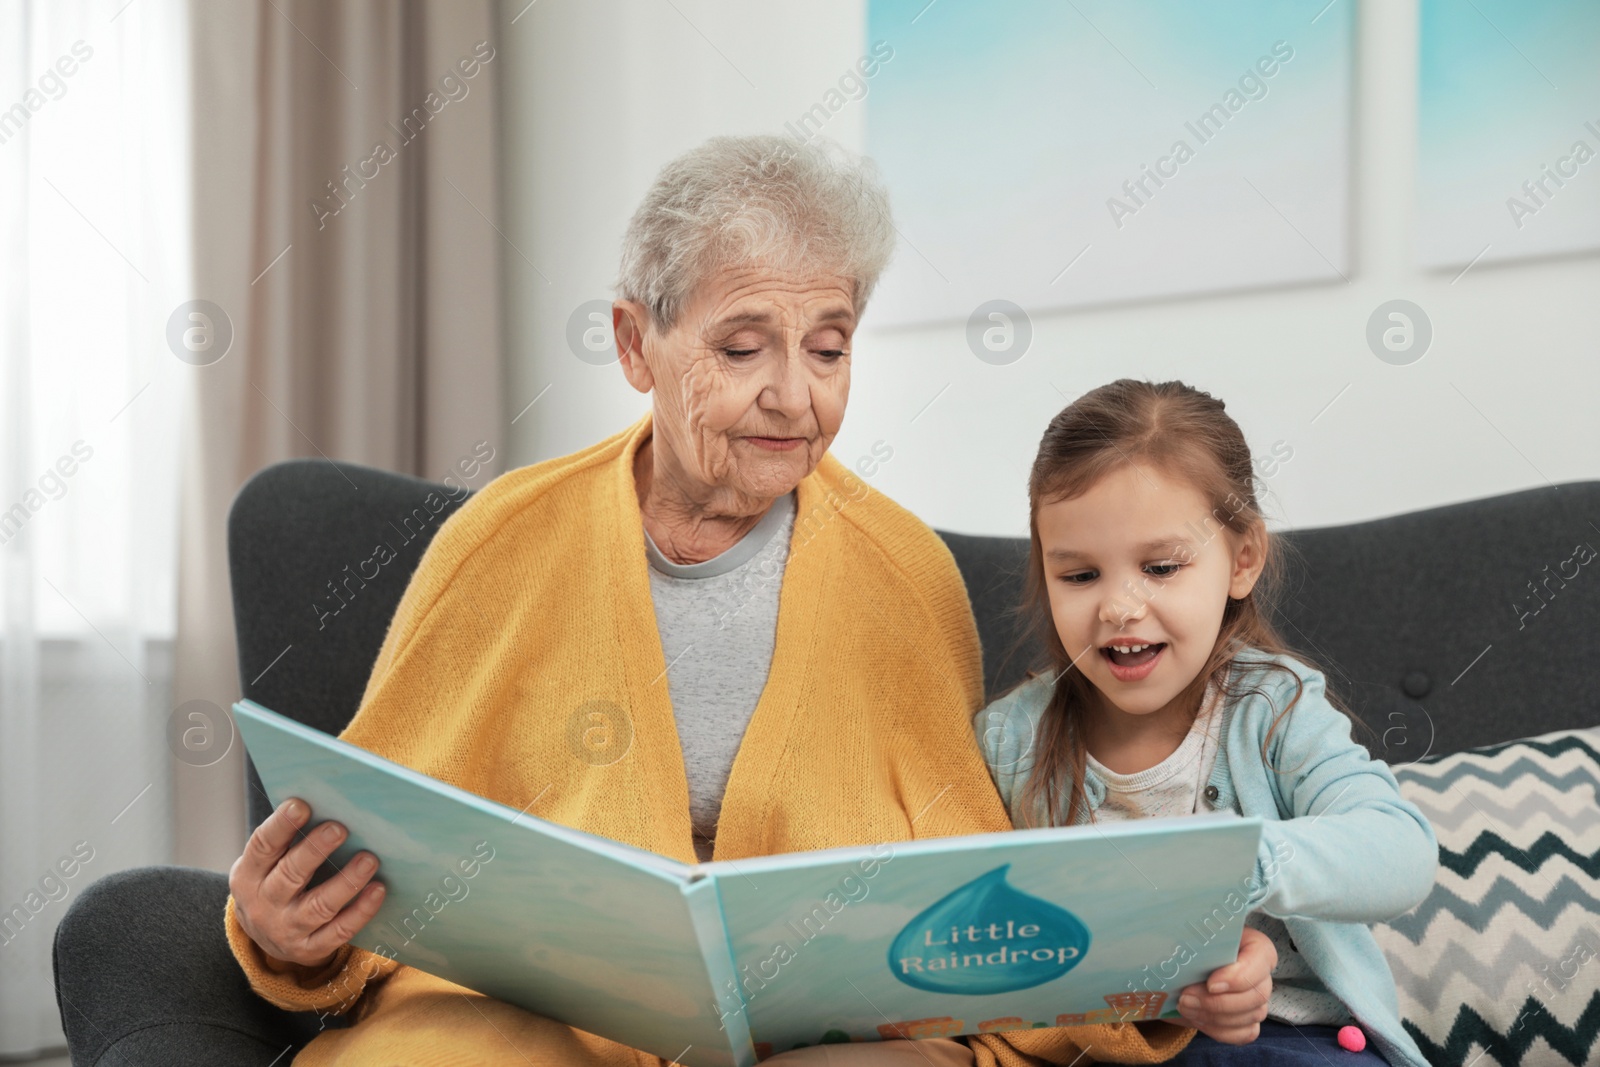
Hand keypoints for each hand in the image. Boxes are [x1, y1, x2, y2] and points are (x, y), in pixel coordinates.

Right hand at [228, 798, 384, 968]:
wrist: (265, 937)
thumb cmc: (275, 882)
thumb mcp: (267, 864)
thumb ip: (288, 839)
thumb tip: (328, 803)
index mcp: (249, 875)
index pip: (263, 846)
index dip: (281, 825)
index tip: (301, 804)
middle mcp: (263, 905)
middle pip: (290, 875)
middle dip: (315, 850)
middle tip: (340, 828)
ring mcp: (287, 930)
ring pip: (319, 906)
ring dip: (347, 881)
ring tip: (369, 859)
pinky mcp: (310, 949)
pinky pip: (339, 931)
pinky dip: (361, 911)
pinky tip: (378, 890)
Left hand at [1175, 924, 1274, 1043]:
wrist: (1185, 967)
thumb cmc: (1192, 946)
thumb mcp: (1193, 937)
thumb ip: (1193, 942)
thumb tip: (1175, 952)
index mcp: (1255, 946)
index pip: (1261, 957)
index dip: (1239, 975)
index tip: (1210, 984)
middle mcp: (1262, 975)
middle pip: (1257, 995)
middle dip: (1218, 1002)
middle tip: (1186, 997)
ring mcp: (1258, 1002)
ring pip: (1250, 1016)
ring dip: (1214, 1017)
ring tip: (1184, 1006)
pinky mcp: (1250, 1023)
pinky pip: (1243, 1034)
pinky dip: (1217, 1030)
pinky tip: (1196, 1018)